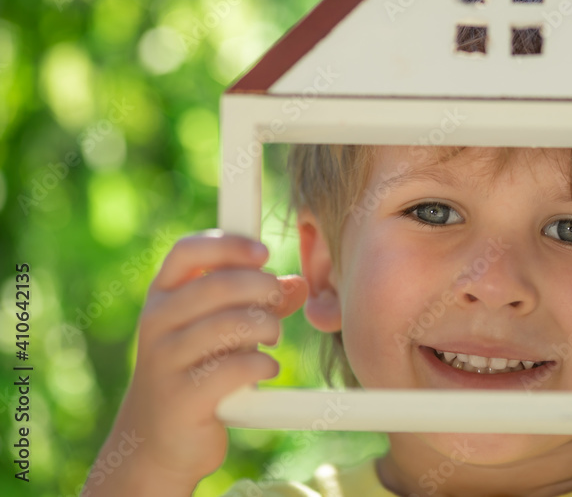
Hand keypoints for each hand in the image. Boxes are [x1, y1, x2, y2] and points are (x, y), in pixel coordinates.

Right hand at [93, 231, 307, 492]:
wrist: (156, 444)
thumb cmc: (196, 374)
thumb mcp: (218, 332)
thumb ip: (256, 305)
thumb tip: (298, 284)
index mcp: (161, 297)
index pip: (187, 251)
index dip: (228, 245)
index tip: (263, 253)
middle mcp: (156, 323)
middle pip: (220, 284)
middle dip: (262, 289)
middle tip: (276, 304)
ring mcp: (164, 361)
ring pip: (232, 324)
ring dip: (267, 327)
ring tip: (272, 339)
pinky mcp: (182, 398)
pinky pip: (236, 367)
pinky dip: (263, 364)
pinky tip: (266, 368)